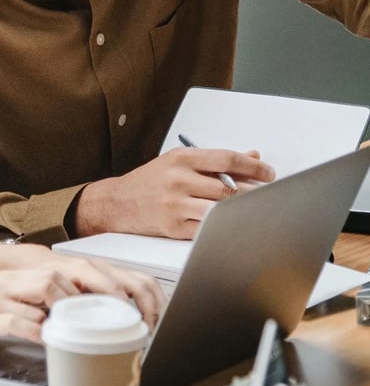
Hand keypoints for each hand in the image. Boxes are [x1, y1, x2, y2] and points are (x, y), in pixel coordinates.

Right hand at [0, 253, 162, 357]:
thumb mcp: (14, 307)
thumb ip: (44, 307)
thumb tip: (82, 318)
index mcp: (24, 277)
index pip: (69, 270)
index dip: (102, 283)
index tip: (130, 305)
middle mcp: (14, 280)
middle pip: (60, 275)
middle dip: (93, 294)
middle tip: (118, 318)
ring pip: (40, 290)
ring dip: (65, 307)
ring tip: (85, 325)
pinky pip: (14, 319)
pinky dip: (34, 329)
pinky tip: (46, 339)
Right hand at [72, 148, 274, 238]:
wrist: (117, 203)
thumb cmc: (150, 181)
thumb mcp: (177, 162)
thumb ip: (214, 161)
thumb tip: (251, 156)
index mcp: (181, 158)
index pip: (226, 158)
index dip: (253, 167)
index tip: (269, 173)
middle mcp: (178, 179)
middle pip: (229, 187)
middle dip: (253, 192)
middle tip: (269, 195)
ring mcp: (176, 204)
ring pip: (221, 209)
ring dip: (241, 211)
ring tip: (255, 211)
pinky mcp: (174, 227)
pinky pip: (208, 228)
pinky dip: (223, 227)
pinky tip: (233, 225)